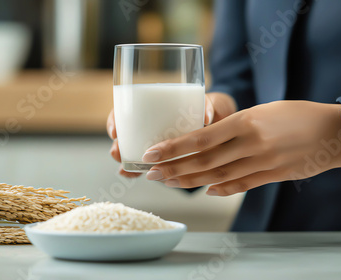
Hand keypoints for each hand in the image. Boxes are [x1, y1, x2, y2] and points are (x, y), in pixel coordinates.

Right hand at [107, 92, 236, 177]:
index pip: (127, 110)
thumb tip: (205, 117)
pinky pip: (147, 166)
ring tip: (126, 171)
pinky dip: (137, 172)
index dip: (115, 120)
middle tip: (118, 153)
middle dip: (117, 147)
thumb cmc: (214, 110)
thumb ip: (210, 108)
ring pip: (132, 153)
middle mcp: (152, 126)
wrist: (226, 127)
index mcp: (157, 108)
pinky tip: (134, 177)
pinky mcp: (165, 160)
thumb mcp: (213, 104)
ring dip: (125, 163)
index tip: (115, 131)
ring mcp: (156, 144)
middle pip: (125, 135)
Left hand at [142, 101, 340, 194]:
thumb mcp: (262, 110)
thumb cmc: (295, 114)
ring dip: (191, 182)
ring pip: (219, 177)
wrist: (334, 131)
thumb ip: (235, 126)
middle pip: (204, 162)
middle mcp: (252, 144)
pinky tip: (206, 191)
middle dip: (174, 168)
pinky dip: (222, 189)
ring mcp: (263, 163)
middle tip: (151, 173)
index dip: (173, 148)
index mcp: (246, 122)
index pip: (200, 139)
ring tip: (170, 183)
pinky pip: (242, 185)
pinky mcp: (273, 176)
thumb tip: (206, 141)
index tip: (151, 153)